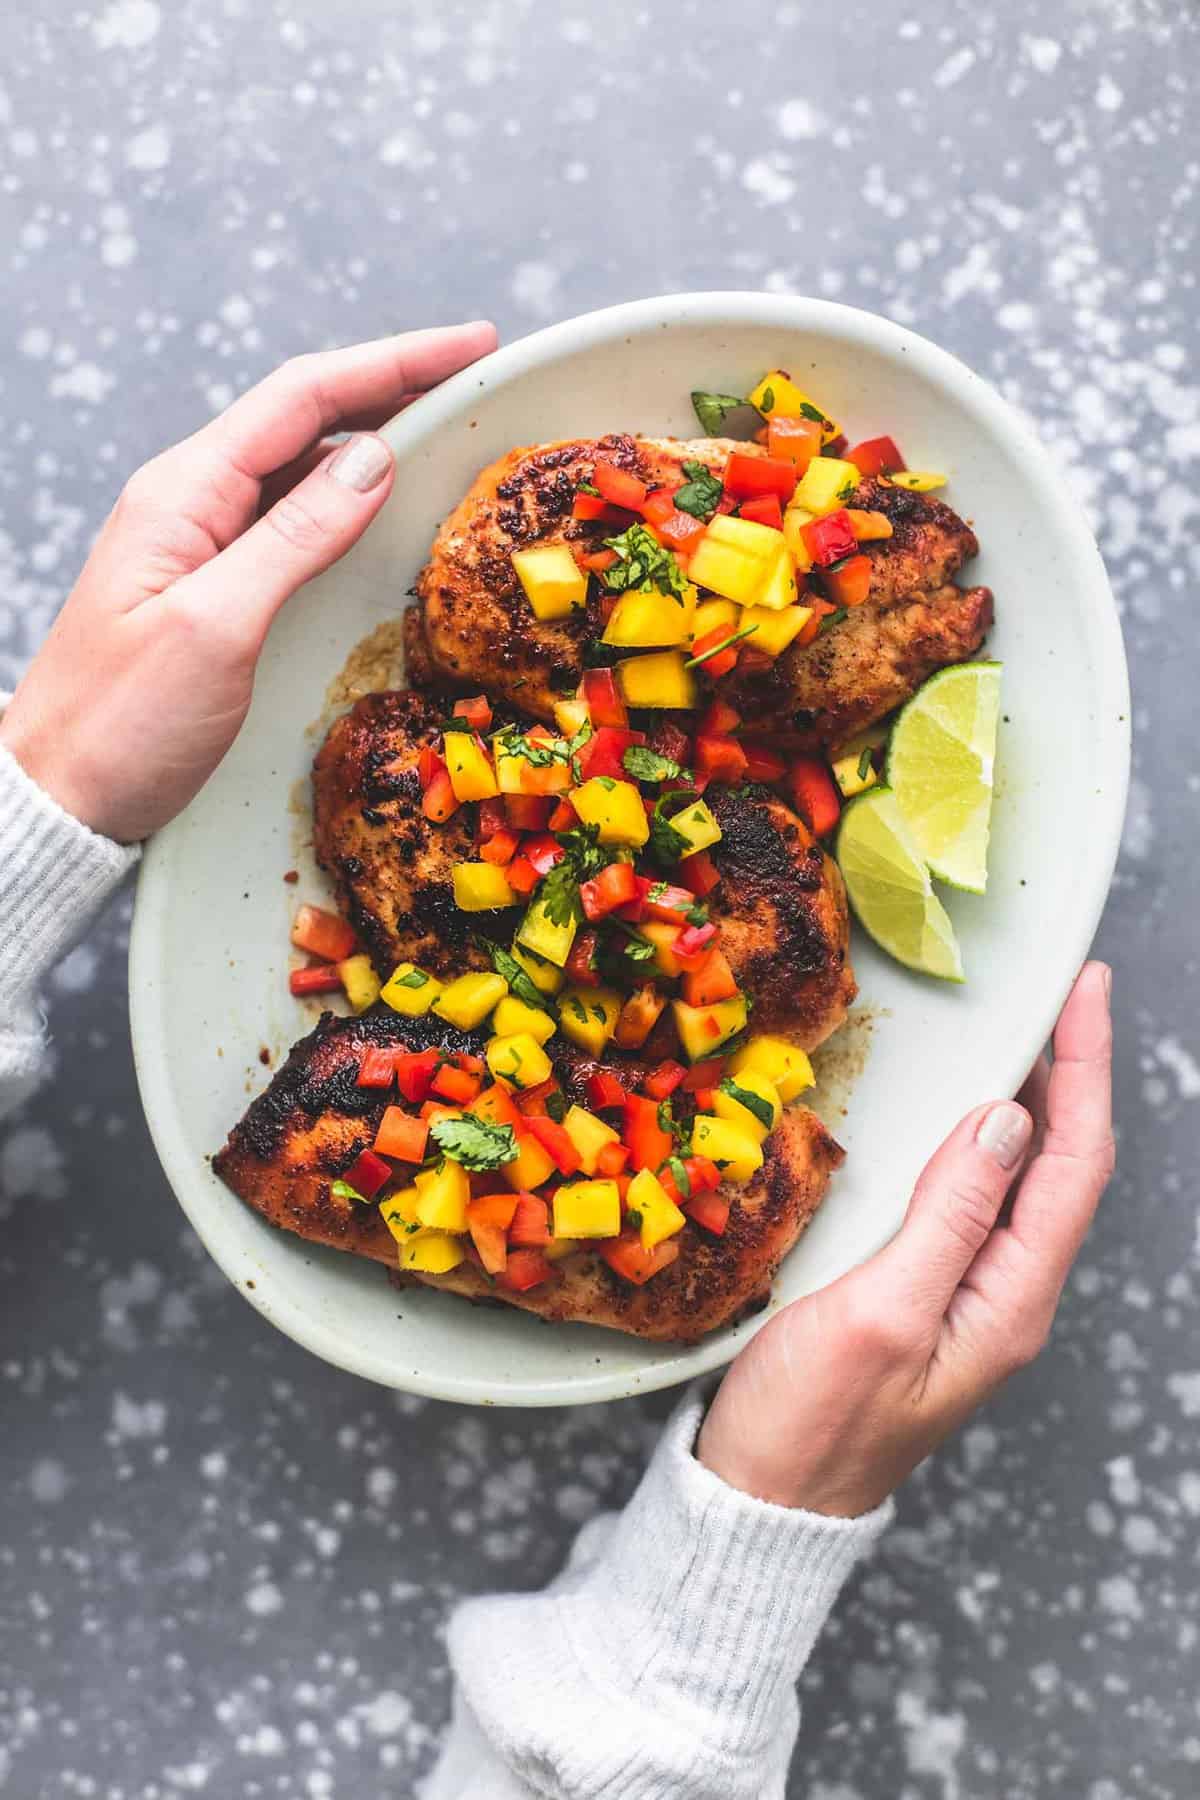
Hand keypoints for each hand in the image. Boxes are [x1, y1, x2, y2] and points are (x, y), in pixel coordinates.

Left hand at [0, 322, 496, 841]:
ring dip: (375, 436)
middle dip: (393, 385)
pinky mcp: (214, 585)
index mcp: (184, 492)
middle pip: (305, 417)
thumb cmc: (121, 722)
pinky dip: (349, 498)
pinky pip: (292, 518)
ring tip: (447, 424)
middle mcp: (191, 501)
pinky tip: (385, 504)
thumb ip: (295, 539)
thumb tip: (373, 462)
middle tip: (476, 372)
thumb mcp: (216, 627)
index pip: (303, 397)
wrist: (60, 793)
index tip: (472, 343)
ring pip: (301, 465)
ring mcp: (200, 541)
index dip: (393, 362)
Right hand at [698, 962, 1113, 1515]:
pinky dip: (982, 1140)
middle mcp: (1006, 1298)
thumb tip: (1008, 1121)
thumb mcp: (880, 1312)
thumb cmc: (810, 1422)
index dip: (1086, 1069)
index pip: (1074, 1164)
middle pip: (1063, 1168)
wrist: (762, 1503)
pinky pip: (978, 1201)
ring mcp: (970, 1299)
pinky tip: (961, 1114)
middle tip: (1062, 992)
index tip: (1086, 990)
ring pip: (1024, 1182)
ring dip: (1035, 1102)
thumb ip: (950, 1217)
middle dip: (1073, 1073)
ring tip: (1028, 1033)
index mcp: (1010, 1302)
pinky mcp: (927, 1296)